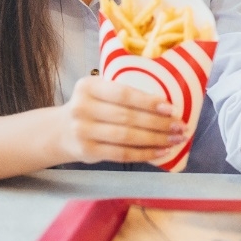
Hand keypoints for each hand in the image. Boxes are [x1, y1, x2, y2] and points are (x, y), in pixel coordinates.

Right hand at [58, 76, 184, 163]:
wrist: (60, 131)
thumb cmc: (92, 108)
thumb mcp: (99, 93)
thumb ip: (124, 95)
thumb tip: (167, 106)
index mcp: (89, 86)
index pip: (123, 94)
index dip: (149, 102)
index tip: (172, 108)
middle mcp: (83, 108)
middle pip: (128, 117)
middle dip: (159, 123)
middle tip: (180, 127)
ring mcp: (83, 131)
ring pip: (127, 137)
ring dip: (155, 140)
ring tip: (175, 140)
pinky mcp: (87, 152)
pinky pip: (121, 154)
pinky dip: (144, 154)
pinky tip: (161, 152)